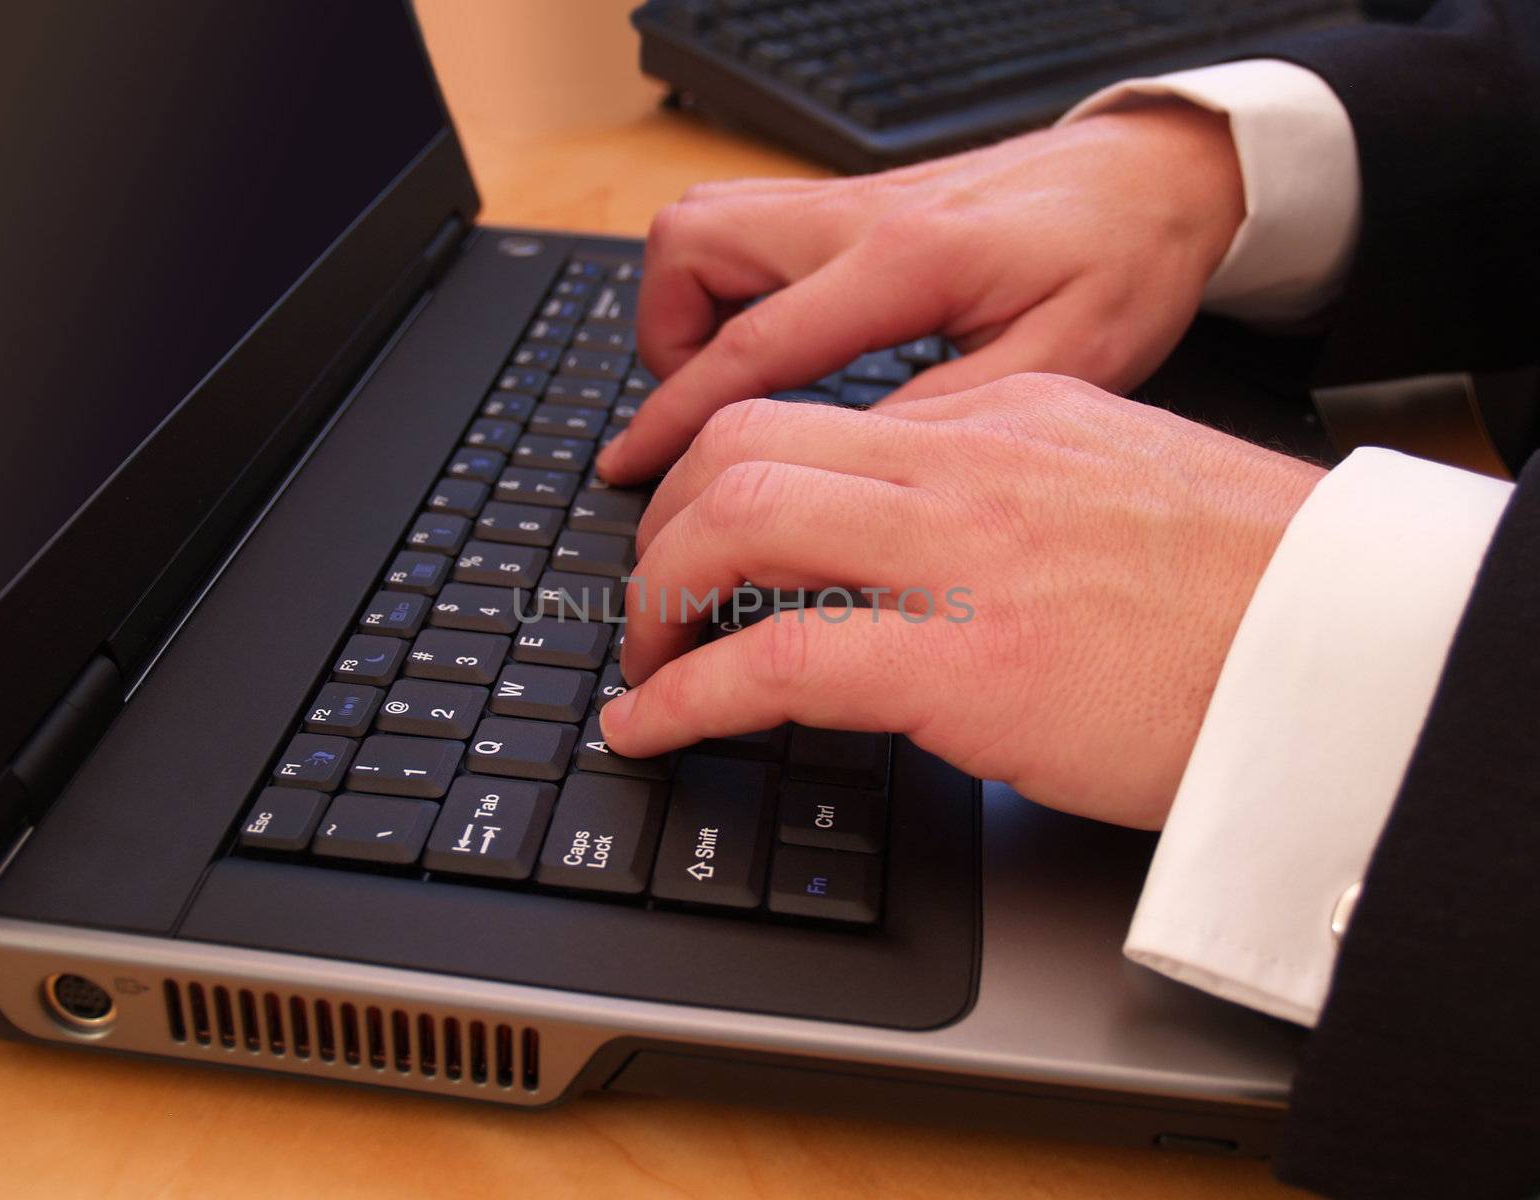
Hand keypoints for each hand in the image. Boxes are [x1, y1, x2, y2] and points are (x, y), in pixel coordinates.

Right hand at [596, 102, 1243, 483]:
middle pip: (691, 244)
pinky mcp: (859, 205)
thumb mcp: (1061, 366)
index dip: (676, 416)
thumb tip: (847, 470)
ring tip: (727, 382)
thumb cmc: (1123, 262)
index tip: (631, 466)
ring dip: (689, 304)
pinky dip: (730, 285)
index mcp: (907, 261)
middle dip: (663, 338)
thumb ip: (949, 416)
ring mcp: (853, 201)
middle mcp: (860, 215)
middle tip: (697, 414)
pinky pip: (751, 228)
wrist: (1155, 176)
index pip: (751, 341)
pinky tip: (774, 341)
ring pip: (708, 223)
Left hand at [600, 377, 1321, 828]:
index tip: (705, 531)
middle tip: (654, 596)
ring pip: (738, 523)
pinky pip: (771, 662)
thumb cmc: (1247, 585)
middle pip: (744, 444)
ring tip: (644, 661)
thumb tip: (924, 525)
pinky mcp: (962, 664)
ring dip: (658, 597)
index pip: (818, 416)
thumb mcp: (1118, 482)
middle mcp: (965, 461)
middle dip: (668, 523)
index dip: (729, 475)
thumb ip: (1012, 481)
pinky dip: (684, 695)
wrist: (1344, 646)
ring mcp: (958, 555)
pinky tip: (652, 727)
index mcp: (1004, 413)